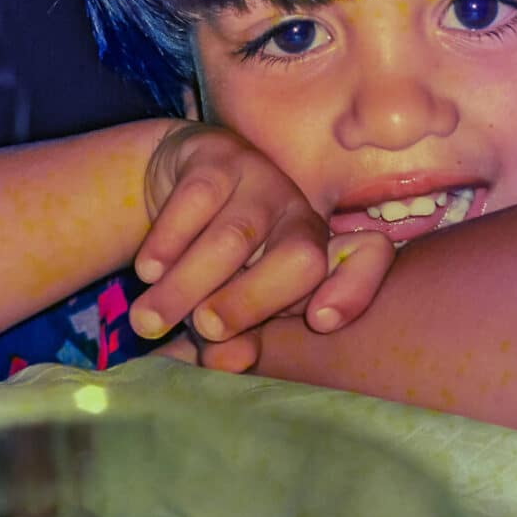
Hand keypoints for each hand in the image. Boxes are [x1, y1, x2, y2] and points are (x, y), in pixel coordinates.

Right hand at [129, 124, 394, 360]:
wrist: (179, 177)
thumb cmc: (219, 256)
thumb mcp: (231, 296)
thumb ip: (236, 334)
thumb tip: (229, 361)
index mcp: (319, 251)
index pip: (368, 259)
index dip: (354, 289)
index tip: (321, 321)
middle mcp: (300, 213)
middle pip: (300, 257)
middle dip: (252, 300)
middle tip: (203, 328)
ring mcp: (262, 179)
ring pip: (235, 237)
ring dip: (188, 284)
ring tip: (147, 320)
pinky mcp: (218, 156)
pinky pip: (195, 202)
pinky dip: (168, 243)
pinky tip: (148, 271)